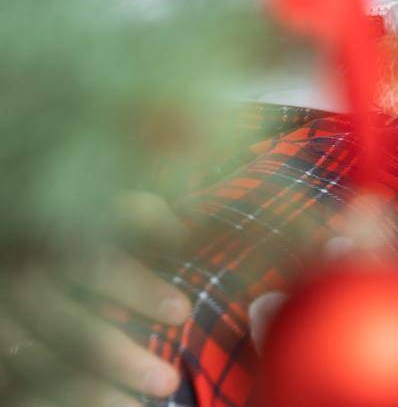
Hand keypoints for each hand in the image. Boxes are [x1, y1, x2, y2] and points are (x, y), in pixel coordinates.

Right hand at [0, 193, 191, 405]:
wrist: (5, 254)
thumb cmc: (61, 229)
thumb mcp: (95, 208)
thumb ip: (138, 216)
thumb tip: (183, 232)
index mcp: (51, 244)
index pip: (97, 266)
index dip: (139, 289)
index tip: (182, 313)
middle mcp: (19, 284)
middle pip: (68, 328)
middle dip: (116, 358)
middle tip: (166, 383)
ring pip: (36, 366)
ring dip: (85, 393)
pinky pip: (13, 387)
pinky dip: (47, 403)